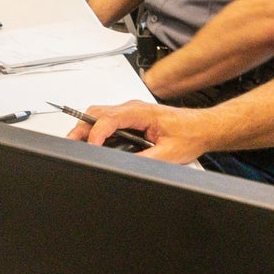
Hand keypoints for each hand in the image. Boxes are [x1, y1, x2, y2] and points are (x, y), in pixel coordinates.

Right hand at [70, 101, 209, 163]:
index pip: (109, 118)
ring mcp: (132, 111)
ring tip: (78, 143)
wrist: (203, 128)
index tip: (91, 148)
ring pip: (100, 114)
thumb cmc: (190, 134)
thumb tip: (125, 165)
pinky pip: (108, 119)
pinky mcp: (132, 117)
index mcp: (141, 112)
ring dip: (87, 127)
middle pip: (97, 112)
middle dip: (81, 127)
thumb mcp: (168, 154)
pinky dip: (96, 128)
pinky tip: (94, 140)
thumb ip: (145, 160)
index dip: (96, 134)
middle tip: (71, 143)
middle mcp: (134, 108)